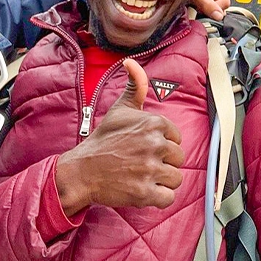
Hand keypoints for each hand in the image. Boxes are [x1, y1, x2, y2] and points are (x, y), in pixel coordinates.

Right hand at [56, 59, 184, 214]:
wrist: (81, 171)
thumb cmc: (103, 140)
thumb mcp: (120, 110)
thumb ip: (135, 86)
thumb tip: (131, 62)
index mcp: (154, 123)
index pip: (177, 138)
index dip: (163, 145)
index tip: (145, 148)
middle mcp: (155, 144)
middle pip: (179, 159)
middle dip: (163, 163)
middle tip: (142, 164)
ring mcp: (150, 169)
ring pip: (176, 179)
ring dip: (162, 181)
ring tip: (142, 176)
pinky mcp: (145, 192)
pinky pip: (169, 198)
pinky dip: (159, 198)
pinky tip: (144, 191)